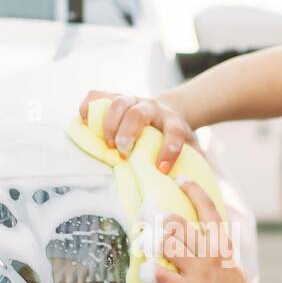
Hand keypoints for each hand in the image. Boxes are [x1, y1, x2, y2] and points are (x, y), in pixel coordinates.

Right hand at [79, 90, 200, 172]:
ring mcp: (132, 100)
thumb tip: (196, 187)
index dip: (169, 150)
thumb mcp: (192, 148)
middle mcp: (152, 108)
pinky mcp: (114, 97)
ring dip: (110, 123)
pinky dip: (88, 107)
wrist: (167, 111)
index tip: (161, 169)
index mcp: (173, 122)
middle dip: (129, 132)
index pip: (174, 132)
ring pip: (119, 101)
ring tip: (107, 144)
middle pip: (139, 113)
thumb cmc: (174, 138)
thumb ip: (197, 163)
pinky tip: (85, 123)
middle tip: (123, 152)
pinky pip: (97, 96)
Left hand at [143, 178, 264, 282]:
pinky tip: (144, 271)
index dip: (193, 190)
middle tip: (149, 223)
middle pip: (179, 224)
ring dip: (152, 241)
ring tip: (143, 244)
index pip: (209, 209)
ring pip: (170, 243)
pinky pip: (164, 277)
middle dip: (160, 222)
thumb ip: (221, 256)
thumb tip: (210, 243)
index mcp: (224, 248)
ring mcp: (201, 272)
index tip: (180, 179)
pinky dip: (151, 273)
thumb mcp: (235, 271)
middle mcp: (212, 255)